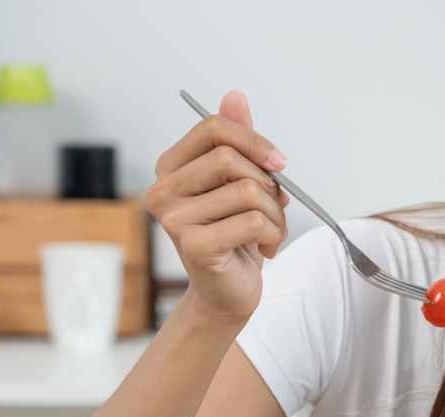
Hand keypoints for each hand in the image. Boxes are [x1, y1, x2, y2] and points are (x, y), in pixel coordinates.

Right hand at [145, 90, 290, 323]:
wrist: (229, 292)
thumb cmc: (236, 236)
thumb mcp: (241, 183)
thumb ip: (238, 142)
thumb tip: (235, 96)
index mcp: (172, 167)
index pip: (213, 129)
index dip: (254, 140)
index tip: (280, 163)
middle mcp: (163, 190)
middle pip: (231, 159)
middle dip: (268, 184)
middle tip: (275, 208)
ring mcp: (173, 219)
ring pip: (249, 192)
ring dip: (275, 215)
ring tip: (269, 233)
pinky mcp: (193, 245)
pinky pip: (253, 222)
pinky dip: (272, 235)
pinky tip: (263, 250)